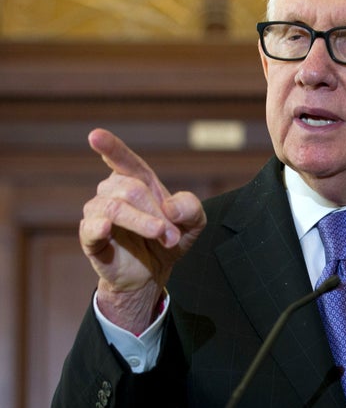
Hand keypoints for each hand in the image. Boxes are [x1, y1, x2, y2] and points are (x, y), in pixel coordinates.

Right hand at [80, 128, 205, 331]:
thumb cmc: (170, 239)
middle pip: (132, 189)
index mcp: (137, 181)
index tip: (95, 135)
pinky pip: (90, 227)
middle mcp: (113, 191)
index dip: (110, 147)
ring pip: (115, 207)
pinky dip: (99, 226)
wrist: (154, 271)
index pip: (122, 159)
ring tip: (162, 236)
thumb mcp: (194, 223)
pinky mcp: (90, 236)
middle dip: (156, 212)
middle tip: (172, 235)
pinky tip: (107, 227)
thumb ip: (191, 207)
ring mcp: (98, 212)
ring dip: (143, 223)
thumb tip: (169, 206)